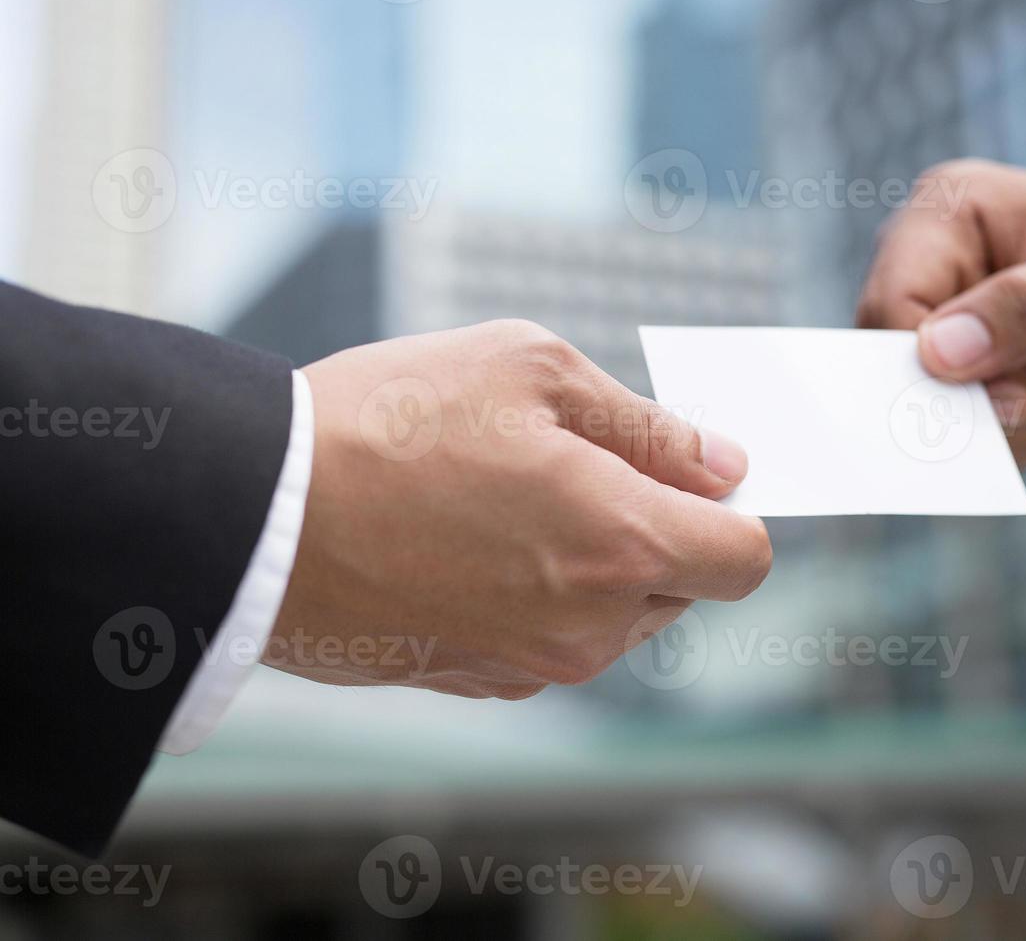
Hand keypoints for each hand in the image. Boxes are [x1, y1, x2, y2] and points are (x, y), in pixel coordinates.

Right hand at [269, 320, 771, 699]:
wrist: (253, 512)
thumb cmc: (390, 422)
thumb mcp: (532, 371)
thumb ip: (650, 428)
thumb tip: (724, 466)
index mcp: (623, 544)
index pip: (745, 557)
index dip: (732, 509)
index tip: (690, 473)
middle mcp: (592, 625)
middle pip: (682, 583)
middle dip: (654, 525)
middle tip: (573, 462)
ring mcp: (535, 665)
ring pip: (616, 612)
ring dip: (594, 558)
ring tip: (504, 496)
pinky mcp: (482, 682)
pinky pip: (551, 635)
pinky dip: (537, 592)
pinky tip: (467, 540)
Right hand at [857, 159, 1025, 467]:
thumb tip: (940, 354)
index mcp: (948, 212)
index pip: (892, 303)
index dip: (931, 367)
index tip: (1008, 398)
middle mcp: (921, 260)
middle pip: (892, 361)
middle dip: (969, 400)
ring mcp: (928, 315)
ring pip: (921, 403)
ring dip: (993, 420)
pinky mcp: (943, 361)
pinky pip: (949, 420)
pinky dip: (1001, 430)